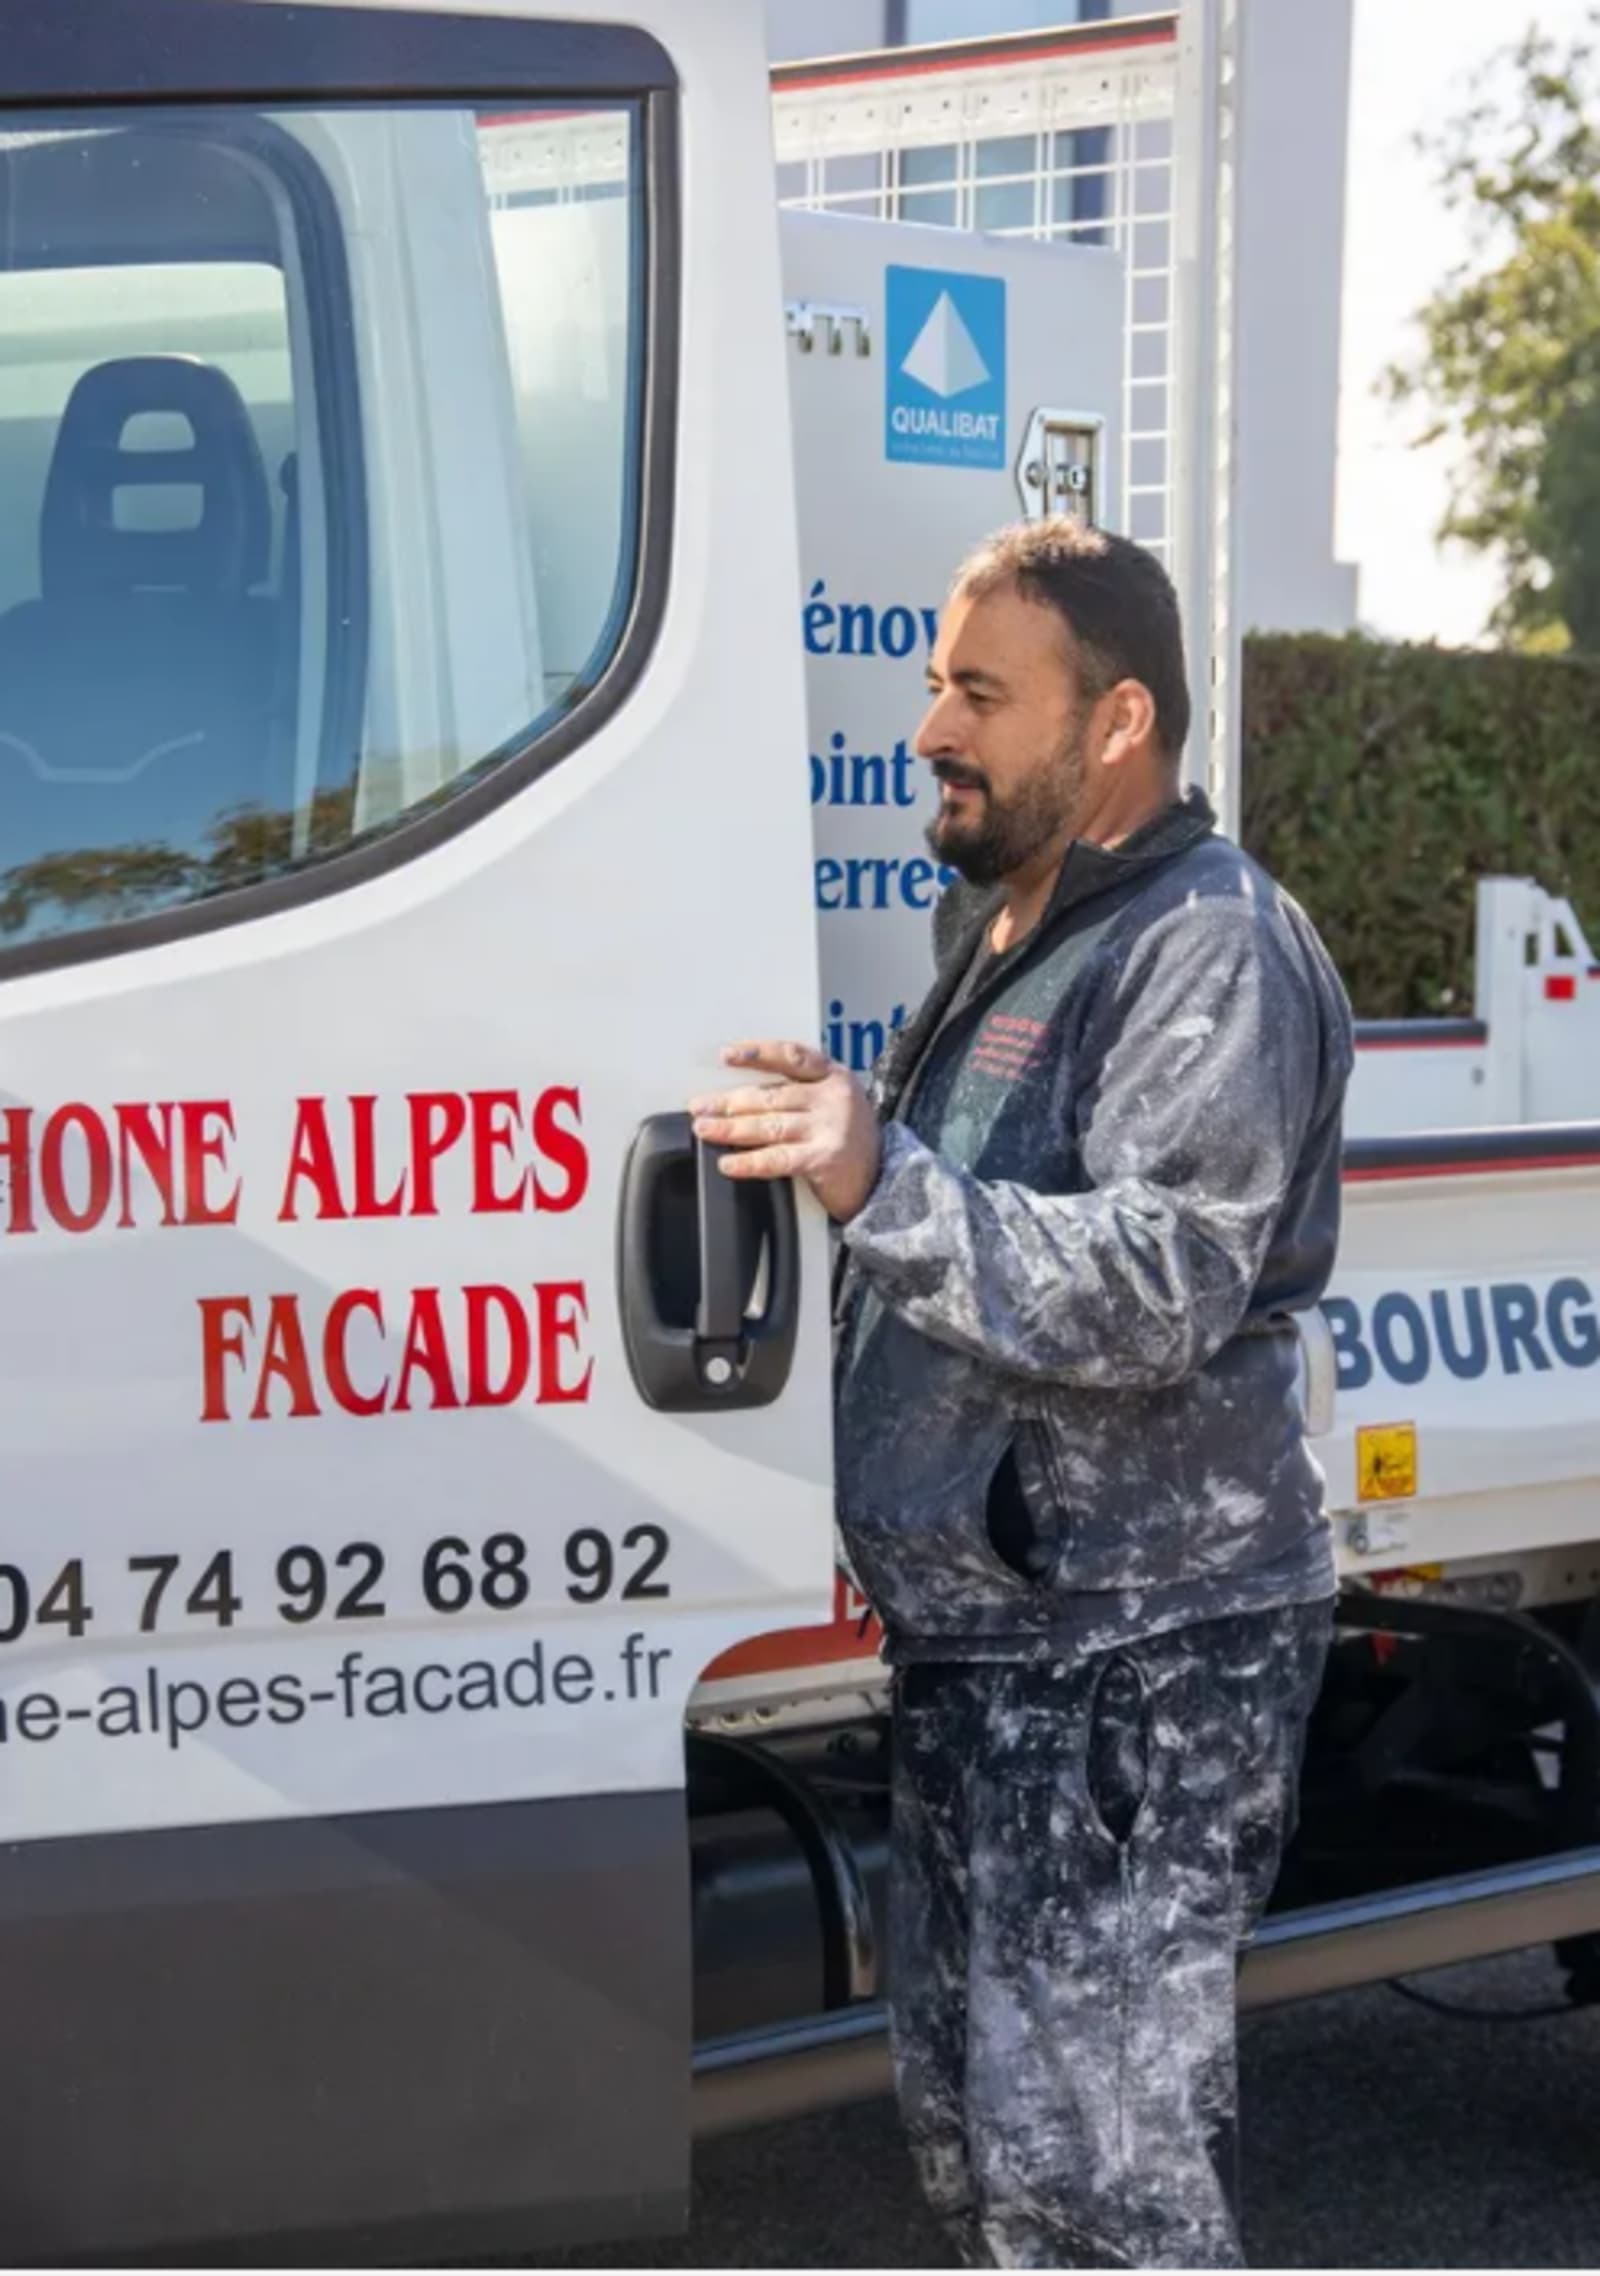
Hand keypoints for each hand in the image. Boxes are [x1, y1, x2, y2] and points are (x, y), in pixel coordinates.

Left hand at [690, 1041, 881, 1223]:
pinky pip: (777, 1158)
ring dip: (731, 1128)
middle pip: (771, 1095)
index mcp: (834, 1076)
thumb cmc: (850, 1138)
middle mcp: (833, 1098)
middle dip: (729, 1101)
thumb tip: (739, 1097)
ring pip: (769, 1125)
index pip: (791, 1056)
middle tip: (700, 1106)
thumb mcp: (834, 1102)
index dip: (756, 1053)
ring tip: (706, 1130)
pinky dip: (749, 1161)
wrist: (883, 1179)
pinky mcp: (824, 1158)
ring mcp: (830, 1128)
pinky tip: (729, 1162)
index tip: (727, 1055)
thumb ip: (798, 1091)